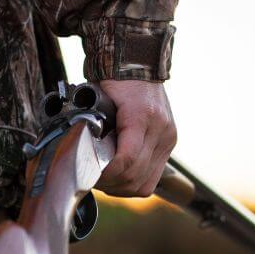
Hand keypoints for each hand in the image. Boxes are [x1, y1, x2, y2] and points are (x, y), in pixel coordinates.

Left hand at [94, 80, 176, 197]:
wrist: (139, 66)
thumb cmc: (116, 82)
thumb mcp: (99, 100)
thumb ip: (96, 127)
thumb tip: (84, 155)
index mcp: (142, 116)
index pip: (127, 159)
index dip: (107, 173)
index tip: (90, 173)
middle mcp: (160, 129)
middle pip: (135, 175)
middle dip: (111, 183)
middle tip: (92, 179)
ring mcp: (168, 138)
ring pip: (145, 182)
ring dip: (122, 187)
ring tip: (106, 182)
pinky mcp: (169, 143)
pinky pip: (152, 178)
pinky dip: (135, 184)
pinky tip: (121, 180)